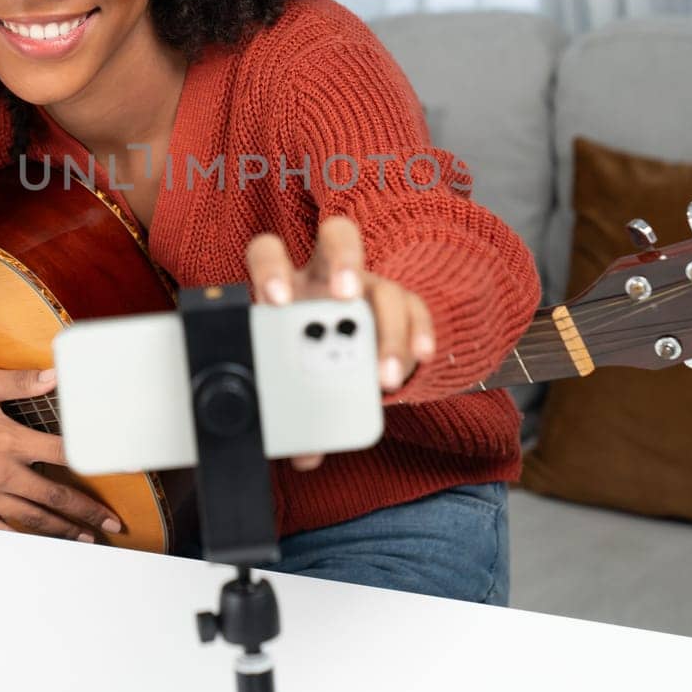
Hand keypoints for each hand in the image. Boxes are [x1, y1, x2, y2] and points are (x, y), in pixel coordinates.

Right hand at [0, 366, 124, 541]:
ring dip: (63, 530)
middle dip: (88, 512)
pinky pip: (2, 530)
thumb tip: (57, 375)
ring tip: (87, 540)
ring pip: (32, 519)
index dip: (97, 459)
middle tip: (112, 525)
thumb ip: (21, 382)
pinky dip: (25, 538)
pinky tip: (43, 543)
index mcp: (7, 439)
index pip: (64, 453)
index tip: (125, 469)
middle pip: (55, 496)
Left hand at [245, 215, 435, 471]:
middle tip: (344, 297)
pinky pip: (417, 310)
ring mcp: (369, 286)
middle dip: (344, 262)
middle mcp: (328, 274)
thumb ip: (292, 414)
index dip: (271, 269)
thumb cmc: (305, 366)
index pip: (270, 252)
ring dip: (387, 330)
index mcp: (287, 284)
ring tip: (383, 375)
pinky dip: (418, 335)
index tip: (276, 301)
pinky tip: (420, 357)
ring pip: (385, 288)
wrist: (339, 364)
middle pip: (337, 238)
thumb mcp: (291, 383)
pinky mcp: (402, 306)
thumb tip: (304, 453)